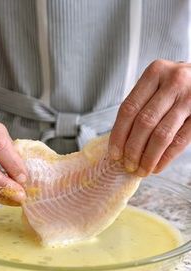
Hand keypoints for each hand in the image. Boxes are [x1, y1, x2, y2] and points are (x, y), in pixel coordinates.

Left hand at [110, 59, 190, 175]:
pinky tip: (157, 166)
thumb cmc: (176, 85)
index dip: (119, 134)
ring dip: (148, 157)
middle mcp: (173, 82)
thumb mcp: (157, 84)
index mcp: (155, 73)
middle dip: (132, 149)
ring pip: (161, 135)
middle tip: (128, 165)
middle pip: (144, 123)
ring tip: (141, 169)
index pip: (129, 109)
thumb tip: (120, 142)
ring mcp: (190, 97)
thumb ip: (140, 105)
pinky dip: (165, 158)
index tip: (114, 153)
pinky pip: (179, 141)